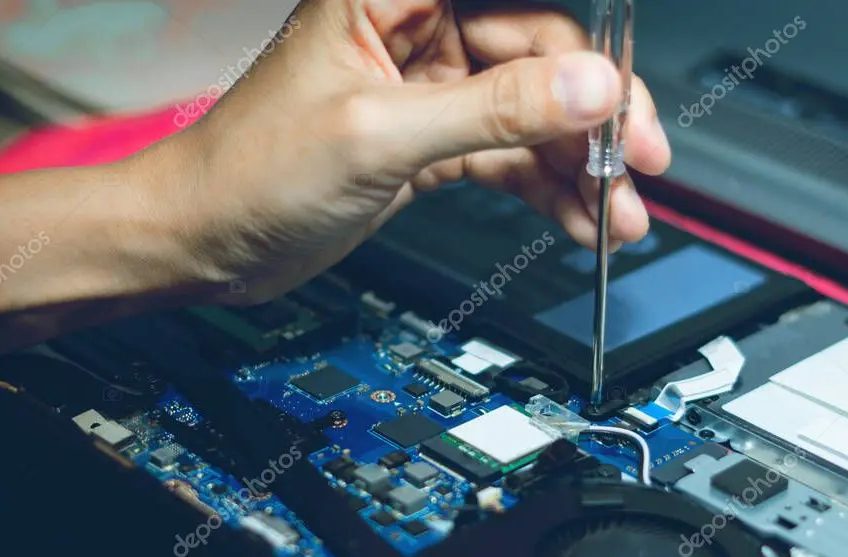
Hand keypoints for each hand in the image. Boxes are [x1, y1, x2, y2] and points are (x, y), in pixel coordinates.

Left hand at [136, 0, 670, 301]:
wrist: (208, 242)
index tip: (629, 83)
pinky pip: (506, 157)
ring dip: (579, 164)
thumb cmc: (251, 171)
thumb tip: (587, 88)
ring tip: (618, 213)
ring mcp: (427, 89)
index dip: (582, 40)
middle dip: (595, 115)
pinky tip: (578, 219)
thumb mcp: (380, 136)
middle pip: (540, 55)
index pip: (516, 1)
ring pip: (531, 113)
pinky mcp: (430, 142)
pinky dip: (544, 190)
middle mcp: (415, 29)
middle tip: (639, 162)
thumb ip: (490, 110)